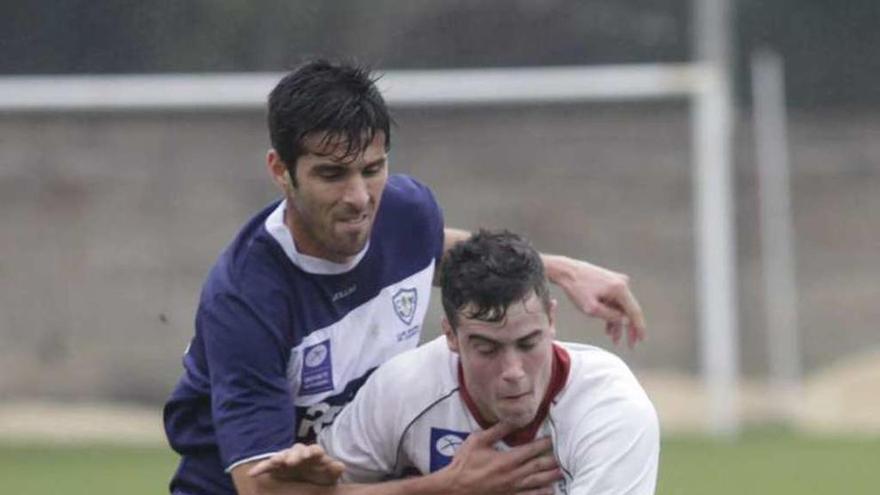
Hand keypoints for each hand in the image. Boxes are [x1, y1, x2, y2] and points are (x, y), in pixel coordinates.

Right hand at [247, 443, 344, 485]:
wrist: (312, 479)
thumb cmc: (322, 475)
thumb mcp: (329, 475)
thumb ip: (334, 469)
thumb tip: (340, 465)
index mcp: (315, 455)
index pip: (314, 450)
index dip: (313, 452)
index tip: (311, 455)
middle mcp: (300, 454)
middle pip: (297, 450)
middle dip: (294, 455)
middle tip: (291, 461)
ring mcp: (288, 459)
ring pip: (282, 455)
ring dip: (279, 458)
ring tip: (275, 463)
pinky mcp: (277, 467)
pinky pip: (268, 465)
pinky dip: (261, 468)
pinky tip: (252, 474)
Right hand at [442, 422, 561, 494]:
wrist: (455, 487)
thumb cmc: (464, 462)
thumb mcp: (478, 440)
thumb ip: (497, 430)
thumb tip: (512, 418)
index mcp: (507, 460)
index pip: (532, 450)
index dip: (545, 444)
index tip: (554, 438)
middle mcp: (514, 475)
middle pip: (539, 466)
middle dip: (553, 459)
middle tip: (565, 454)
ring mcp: (512, 488)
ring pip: (537, 482)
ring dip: (551, 476)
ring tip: (562, 471)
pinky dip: (540, 494)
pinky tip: (549, 491)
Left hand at [545, 255, 645, 347]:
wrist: (566, 271)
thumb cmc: (576, 288)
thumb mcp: (591, 308)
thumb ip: (610, 316)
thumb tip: (626, 321)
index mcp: (620, 288)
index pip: (634, 311)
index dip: (639, 328)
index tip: (641, 340)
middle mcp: (622, 283)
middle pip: (629, 310)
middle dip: (629, 329)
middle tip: (630, 344)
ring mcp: (616, 281)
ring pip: (621, 307)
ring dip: (618, 323)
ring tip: (614, 339)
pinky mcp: (610, 281)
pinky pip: (614, 301)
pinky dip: (612, 313)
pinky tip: (608, 328)